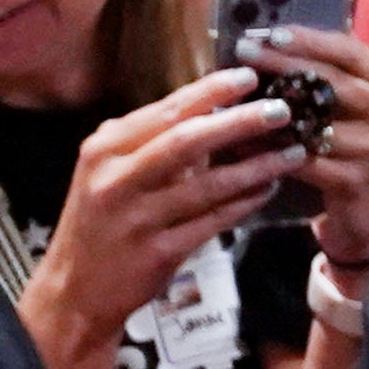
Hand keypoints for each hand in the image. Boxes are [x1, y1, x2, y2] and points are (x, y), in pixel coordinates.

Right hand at [18, 70, 286, 359]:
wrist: (75, 291)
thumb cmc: (100, 223)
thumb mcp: (108, 173)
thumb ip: (148, 142)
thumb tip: (210, 108)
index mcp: (104, 150)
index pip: (165, 111)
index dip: (210, 92)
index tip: (249, 76)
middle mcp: (116, 180)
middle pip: (186, 141)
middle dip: (239, 122)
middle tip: (282, 110)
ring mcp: (137, 219)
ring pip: (207, 185)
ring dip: (255, 167)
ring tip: (293, 153)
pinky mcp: (157, 253)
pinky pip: (212, 222)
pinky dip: (243, 204)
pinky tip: (269, 190)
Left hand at [240, 23, 368, 269]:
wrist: (368, 212)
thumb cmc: (350, 148)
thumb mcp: (350, 106)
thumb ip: (326, 75)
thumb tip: (271, 42)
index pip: (351, 51)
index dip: (310, 40)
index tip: (271, 33)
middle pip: (333, 81)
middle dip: (285, 64)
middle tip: (245, 52)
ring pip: (317, 122)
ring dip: (272, 111)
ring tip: (236, 99)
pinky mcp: (359, 180)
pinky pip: (306, 160)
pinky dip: (271, 152)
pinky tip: (243, 144)